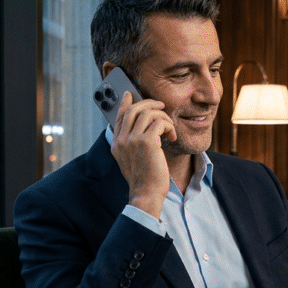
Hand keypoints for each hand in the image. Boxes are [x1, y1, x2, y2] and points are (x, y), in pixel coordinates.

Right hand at [110, 91, 175, 218]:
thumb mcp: (132, 160)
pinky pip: (160, 122)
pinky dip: (169, 126)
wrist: (146, 193)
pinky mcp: (147, 142)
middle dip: (150, 103)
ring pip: (149, 113)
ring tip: (169, 130)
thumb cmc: (144, 179)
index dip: (125, 103)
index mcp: (117, 144)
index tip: (130, 94)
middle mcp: (122, 140)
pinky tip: (171, 137)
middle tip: (162, 106)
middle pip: (134, 109)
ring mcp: (133, 140)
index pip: (119, 116)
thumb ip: (132, 143)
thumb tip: (141, 127)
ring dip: (164, 118)